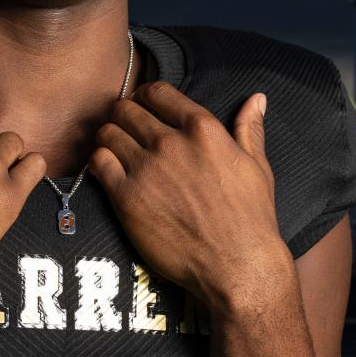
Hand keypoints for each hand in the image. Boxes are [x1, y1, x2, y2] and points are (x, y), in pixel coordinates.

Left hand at [88, 81, 290, 310]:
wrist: (236, 265)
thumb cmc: (250, 219)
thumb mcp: (257, 167)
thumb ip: (249, 128)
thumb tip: (257, 98)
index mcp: (202, 129)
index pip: (157, 91)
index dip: (145, 96)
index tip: (143, 107)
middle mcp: (170, 142)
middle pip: (126, 109)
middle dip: (123, 116)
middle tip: (124, 130)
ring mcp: (146, 169)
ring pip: (107, 132)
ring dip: (108, 138)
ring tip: (114, 151)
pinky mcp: (126, 197)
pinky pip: (98, 163)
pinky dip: (98, 162)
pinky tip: (108, 172)